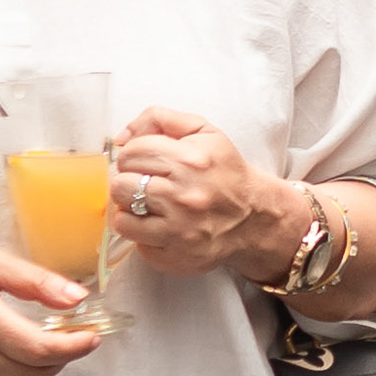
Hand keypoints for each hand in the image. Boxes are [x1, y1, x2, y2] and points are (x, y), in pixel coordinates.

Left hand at [114, 110, 313, 285]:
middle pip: (121, 184)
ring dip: (132, 211)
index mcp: (190, 160)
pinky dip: (145, 235)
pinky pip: (138, 245)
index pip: (131, 153)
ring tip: (149, 205)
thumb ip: (160, 119)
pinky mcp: (177, 256)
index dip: (131, 155)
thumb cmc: (225, 172)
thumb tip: (120, 138)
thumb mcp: (203, 132)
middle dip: (129, 181)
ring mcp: (180, 230)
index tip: (143, 162)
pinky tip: (161, 226)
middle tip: (145, 183)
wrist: (254, 216)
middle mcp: (184, 196)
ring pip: (122, 218)